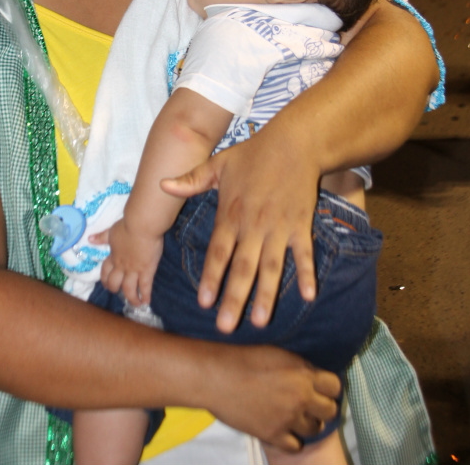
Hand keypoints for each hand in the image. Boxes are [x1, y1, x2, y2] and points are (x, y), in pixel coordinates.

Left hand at [92, 219, 163, 306]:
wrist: (141, 225)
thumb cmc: (127, 225)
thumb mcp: (112, 231)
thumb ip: (101, 237)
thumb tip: (90, 239)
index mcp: (113, 256)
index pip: (105, 271)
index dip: (105, 279)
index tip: (106, 284)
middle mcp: (121, 266)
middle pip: (115, 283)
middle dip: (115, 289)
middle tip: (118, 292)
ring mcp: (134, 270)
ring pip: (129, 289)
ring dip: (131, 298)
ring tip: (135, 303)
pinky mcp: (146, 271)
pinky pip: (145, 287)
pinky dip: (145, 295)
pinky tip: (146, 301)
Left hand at [161, 129, 319, 332]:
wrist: (294, 142)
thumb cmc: (253, 154)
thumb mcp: (218, 164)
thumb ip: (190, 180)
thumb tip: (161, 185)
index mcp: (232, 213)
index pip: (218, 251)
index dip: (211, 277)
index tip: (203, 302)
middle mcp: (254, 224)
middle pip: (243, 267)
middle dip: (235, 298)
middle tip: (225, 327)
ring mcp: (280, 226)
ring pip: (272, 266)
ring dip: (267, 294)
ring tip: (260, 321)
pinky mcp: (301, 224)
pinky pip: (305, 253)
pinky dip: (307, 273)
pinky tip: (308, 297)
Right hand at [202, 343, 339, 451]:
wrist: (216, 376)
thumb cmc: (241, 357)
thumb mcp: (276, 352)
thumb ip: (297, 365)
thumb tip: (311, 374)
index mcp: (302, 373)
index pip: (335, 386)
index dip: (328, 387)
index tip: (320, 388)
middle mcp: (301, 397)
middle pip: (330, 410)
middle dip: (322, 407)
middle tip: (309, 405)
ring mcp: (288, 418)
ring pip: (315, 429)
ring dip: (306, 423)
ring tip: (293, 416)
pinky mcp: (274, 434)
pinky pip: (296, 445)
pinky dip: (291, 439)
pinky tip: (281, 429)